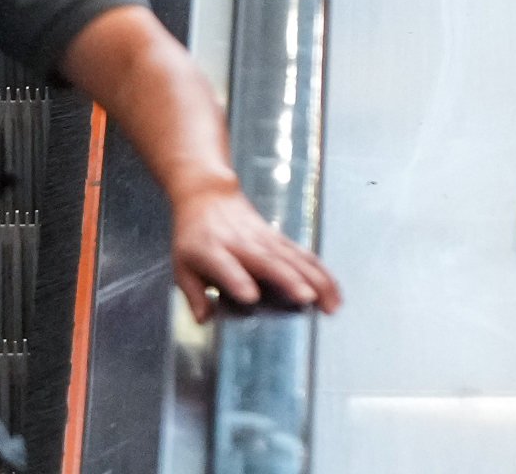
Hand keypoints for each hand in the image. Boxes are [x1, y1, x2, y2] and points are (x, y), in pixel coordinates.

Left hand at [166, 180, 341, 319]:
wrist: (208, 196)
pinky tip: (334, 291)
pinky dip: (322, 273)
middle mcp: (243, 244)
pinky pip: (305, 256)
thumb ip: (193, 295)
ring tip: (331, 304)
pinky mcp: (280, 239)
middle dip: (290, 280)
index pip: (226, 267)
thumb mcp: (181, 266)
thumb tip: (204, 319)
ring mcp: (265, 240)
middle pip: (269, 262)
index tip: (250, 296)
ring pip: (295, 259)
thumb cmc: (193, 237)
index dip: (237, 281)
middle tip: (307, 299)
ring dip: (316, 280)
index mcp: (213, 251)